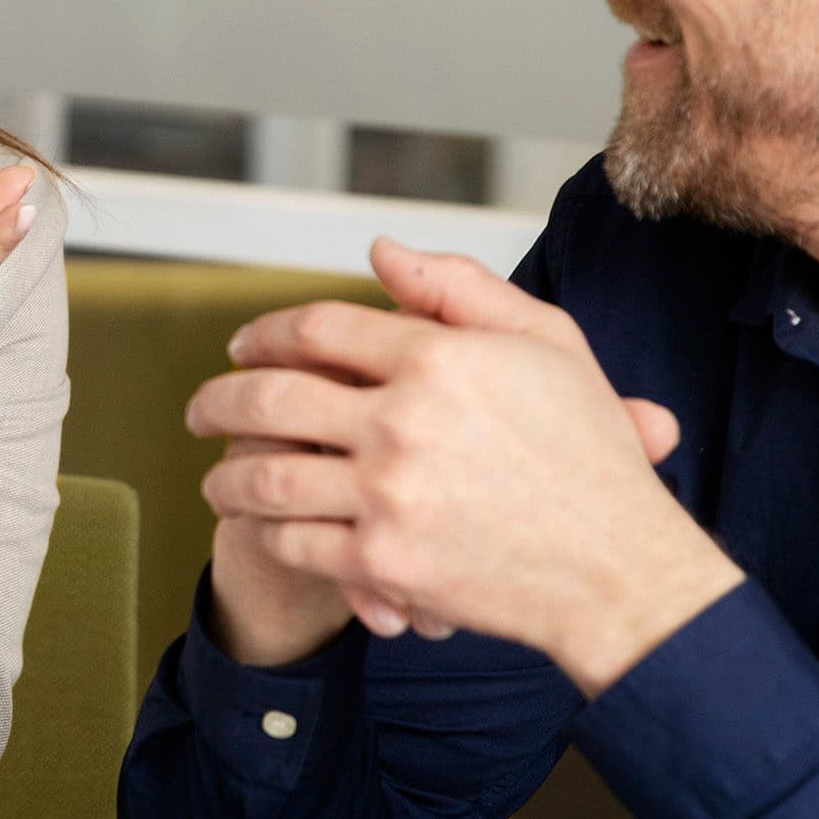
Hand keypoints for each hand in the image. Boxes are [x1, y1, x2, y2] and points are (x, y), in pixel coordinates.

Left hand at [188, 238, 735, 693]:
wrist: (618, 568)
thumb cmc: (589, 453)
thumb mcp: (547, 342)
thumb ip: (458, 287)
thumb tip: (378, 250)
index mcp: (439, 358)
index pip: (318, 327)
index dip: (266, 333)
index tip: (243, 346)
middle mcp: (404, 422)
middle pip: (271, 396)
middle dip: (218, 401)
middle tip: (199, 410)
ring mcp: (389, 495)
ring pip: (266, 476)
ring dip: (226, 477)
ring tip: (215, 479)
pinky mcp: (384, 561)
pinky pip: (293, 541)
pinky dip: (269, 534)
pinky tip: (264, 529)